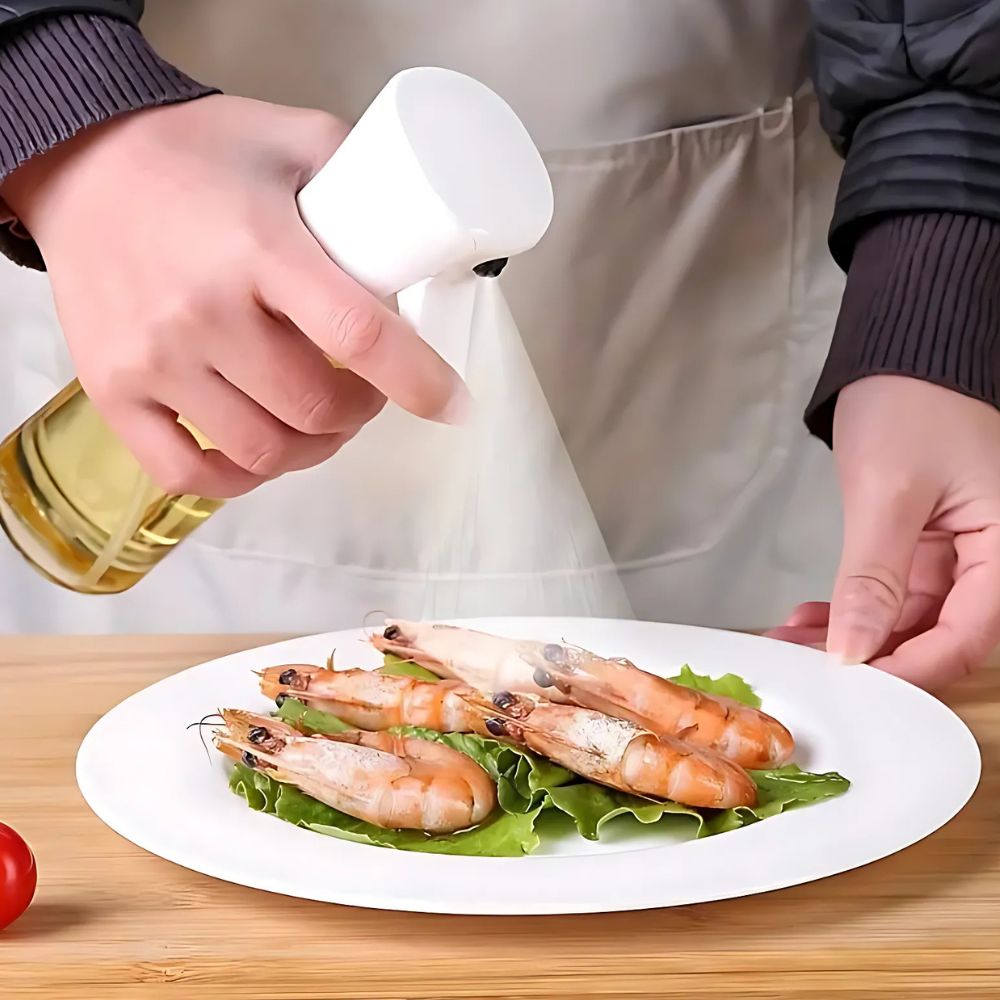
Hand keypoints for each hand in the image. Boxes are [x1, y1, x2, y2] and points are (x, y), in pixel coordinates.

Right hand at [1, 95, 467, 497]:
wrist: (76, 164)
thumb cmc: (192, 155)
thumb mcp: (290, 139)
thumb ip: (360, 180)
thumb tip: (423, 233)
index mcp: (259, 245)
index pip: (358, 335)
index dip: (421, 382)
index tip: (455, 404)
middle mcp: (203, 310)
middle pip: (317, 409)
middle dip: (364, 412)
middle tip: (368, 392)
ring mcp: (153, 359)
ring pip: (264, 450)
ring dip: (314, 448)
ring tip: (322, 421)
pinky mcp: (112, 392)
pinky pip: (187, 473)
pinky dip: (241, 478)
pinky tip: (263, 452)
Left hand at [769, 375, 999, 689]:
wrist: (904, 350)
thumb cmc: (912, 406)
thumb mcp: (889, 494)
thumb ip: (874, 579)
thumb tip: (853, 653)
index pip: (965, 637)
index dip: (908, 671)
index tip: (851, 687)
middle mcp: (991, 562)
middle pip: (936, 635)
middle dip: (869, 657)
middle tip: (805, 667)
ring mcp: (957, 555)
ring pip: (906, 619)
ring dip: (849, 635)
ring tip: (790, 643)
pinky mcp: (925, 544)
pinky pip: (891, 592)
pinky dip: (850, 606)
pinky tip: (807, 618)